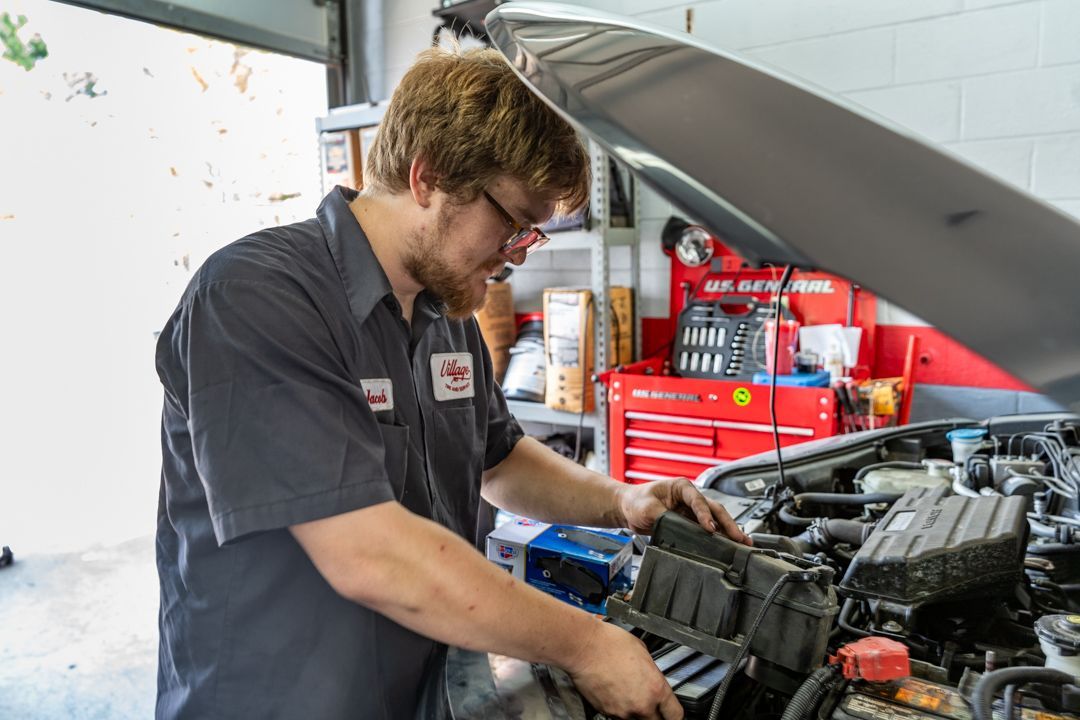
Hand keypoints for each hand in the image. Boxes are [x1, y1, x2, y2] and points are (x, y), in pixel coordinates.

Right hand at [566, 621, 682, 719]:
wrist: (584, 647)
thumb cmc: (610, 644)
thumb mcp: (643, 652)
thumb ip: (652, 672)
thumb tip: (652, 678)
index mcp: (656, 689)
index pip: (675, 715)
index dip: (674, 713)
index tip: (671, 712)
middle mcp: (641, 705)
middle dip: (655, 714)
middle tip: (650, 704)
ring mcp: (622, 712)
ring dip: (635, 711)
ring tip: (627, 691)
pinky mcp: (606, 712)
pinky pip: (617, 715)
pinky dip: (618, 707)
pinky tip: (614, 690)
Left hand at [615, 478, 751, 544]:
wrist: (628, 509)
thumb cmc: (636, 502)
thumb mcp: (647, 507)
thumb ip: (664, 515)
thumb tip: (680, 526)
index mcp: (682, 487)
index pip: (699, 501)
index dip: (705, 515)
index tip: (710, 528)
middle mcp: (690, 497)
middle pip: (714, 509)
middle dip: (728, 524)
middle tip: (740, 538)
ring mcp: (692, 510)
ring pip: (715, 519)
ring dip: (728, 531)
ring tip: (742, 543)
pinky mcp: (690, 522)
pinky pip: (707, 529)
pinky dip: (719, 536)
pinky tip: (728, 544)